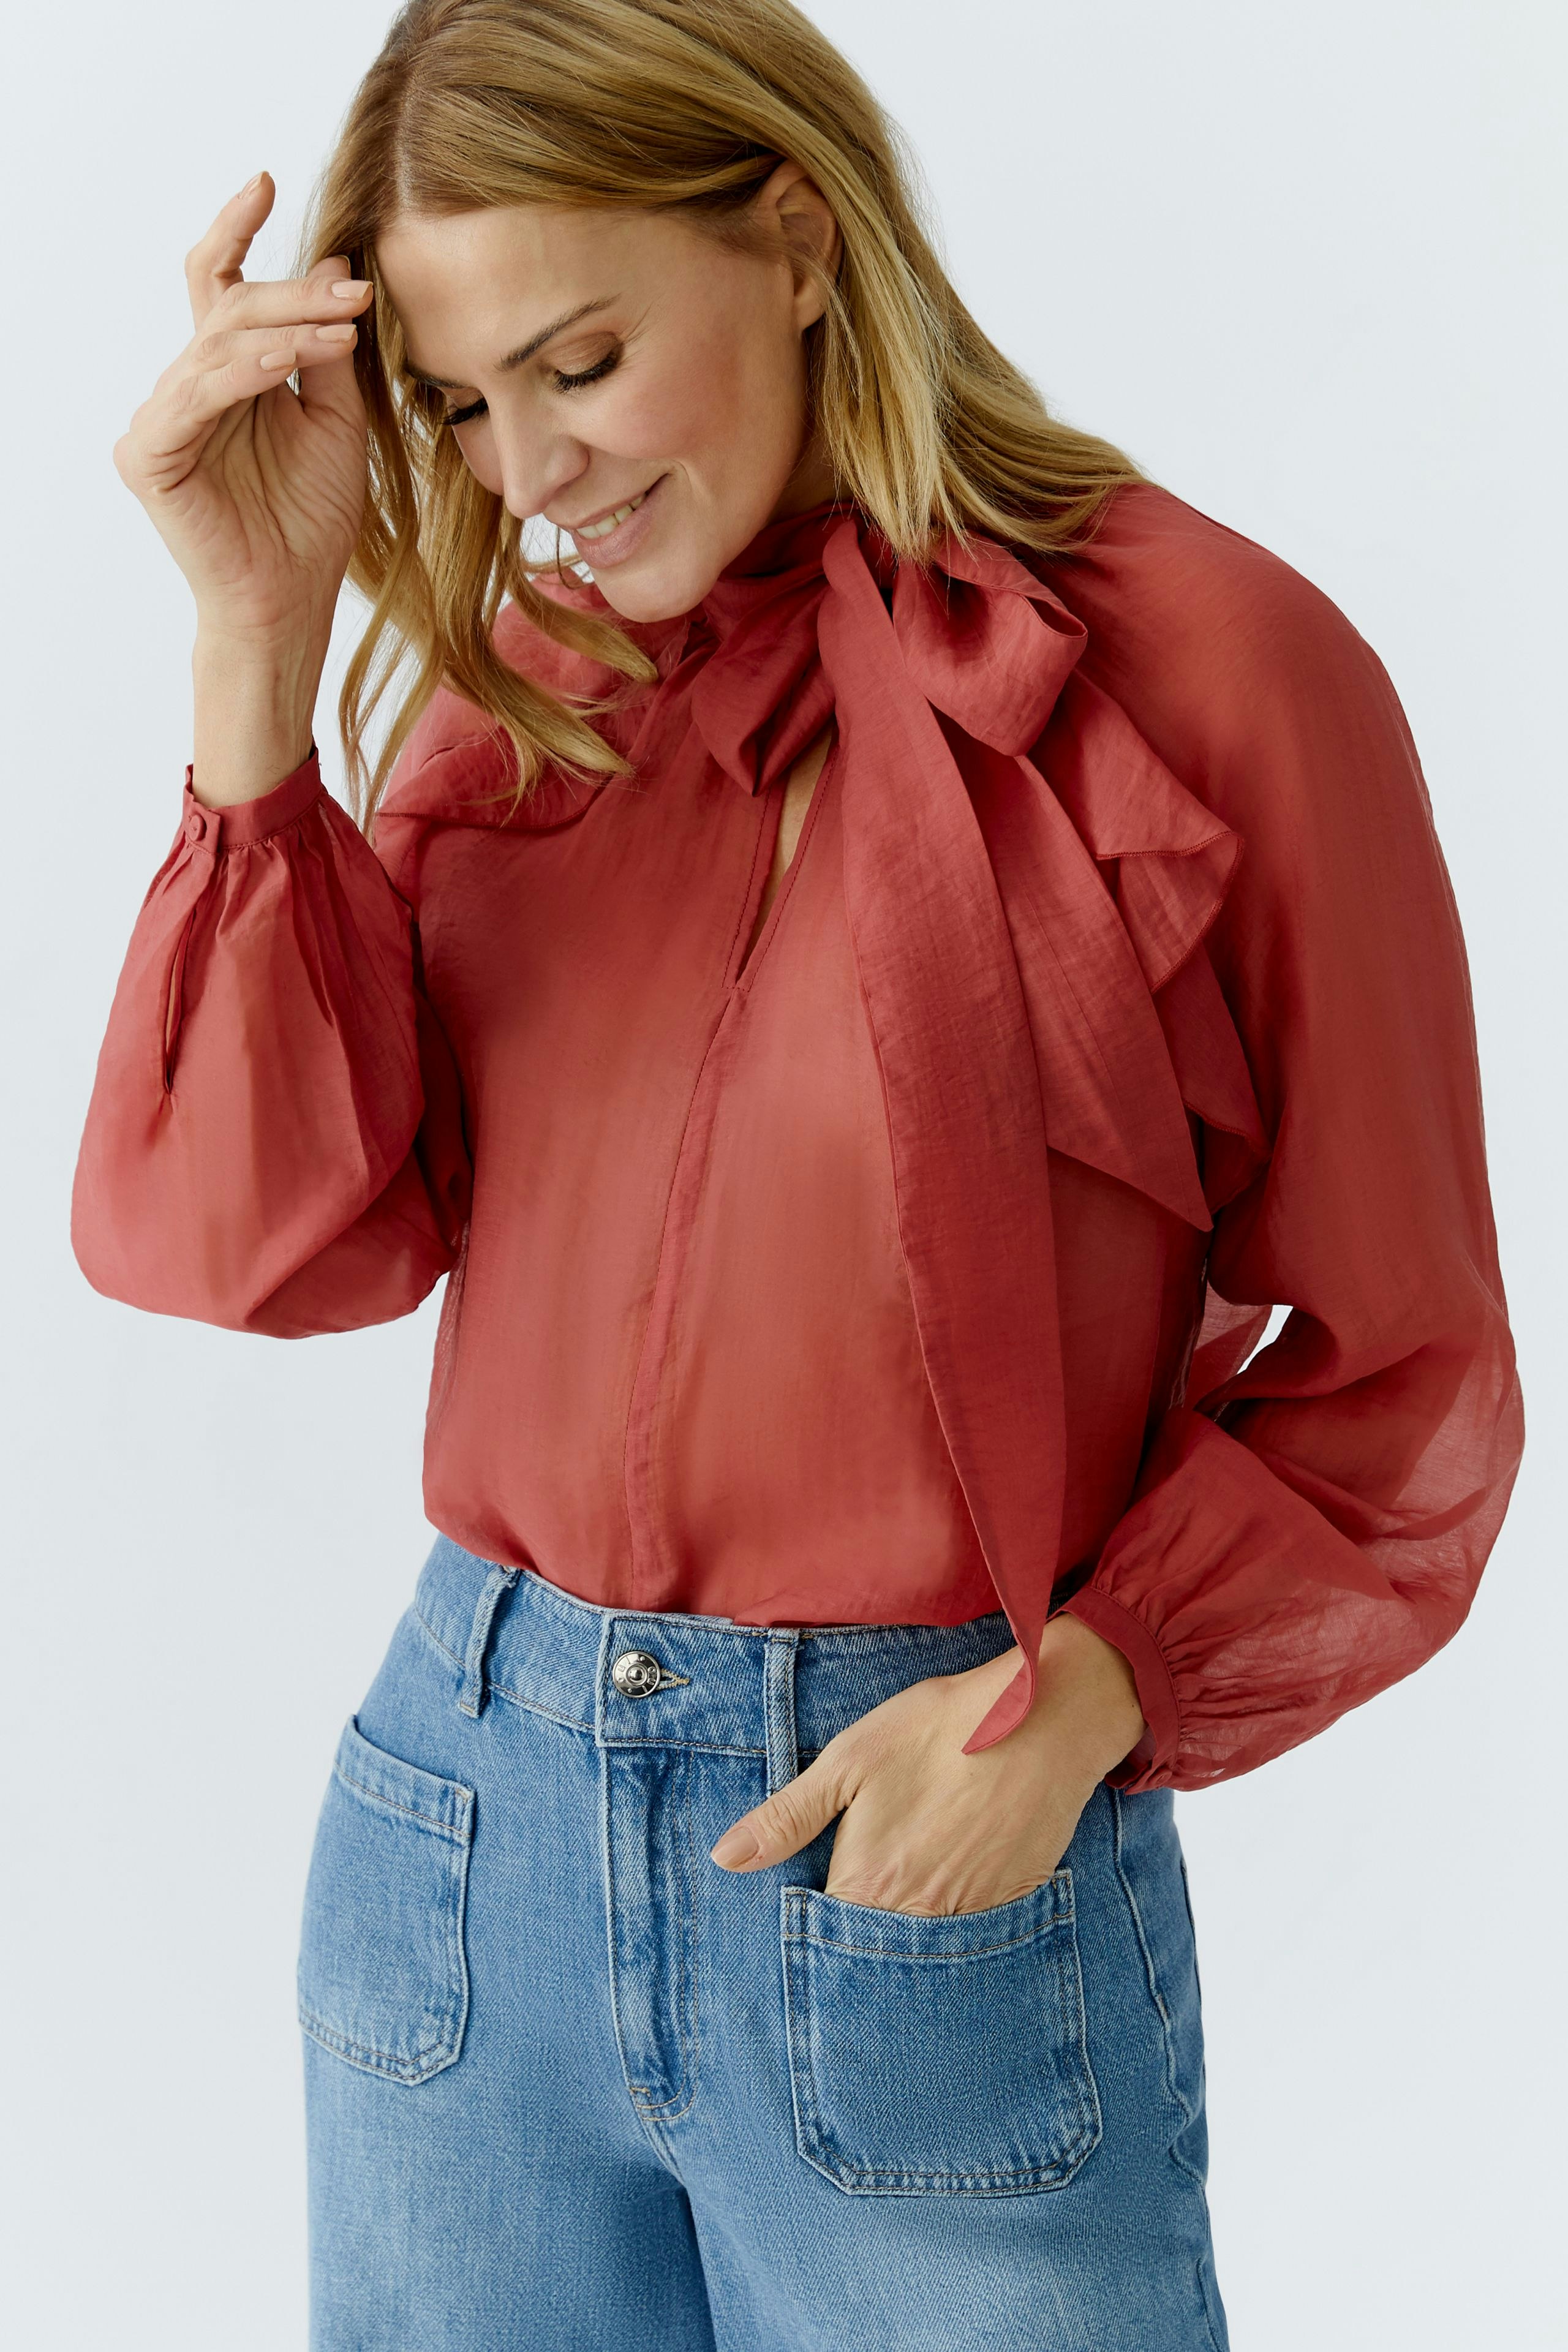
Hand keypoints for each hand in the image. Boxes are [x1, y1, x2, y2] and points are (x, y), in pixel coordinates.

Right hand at [113, 171, 370, 660]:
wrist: (292, 600)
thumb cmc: (311, 521)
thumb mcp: (339, 421)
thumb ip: (329, 349)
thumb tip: (335, 261)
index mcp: (226, 375)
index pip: (220, 284)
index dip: (236, 231)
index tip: (264, 181)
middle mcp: (186, 388)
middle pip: (228, 308)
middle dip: (295, 295)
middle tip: (356, 292)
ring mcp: (161, 419)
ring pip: (217, 345)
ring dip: (284, 330)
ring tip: (341, 329)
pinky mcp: (150, 455)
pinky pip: (197, 396)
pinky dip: (246, 373)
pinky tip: (290, 363)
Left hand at [710, 1614, 1146, 1914]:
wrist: (1043, 1718)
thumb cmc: (939, 1728)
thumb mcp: (851, 1759)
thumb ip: (787, 1817)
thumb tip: (724, 1859)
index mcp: (867, 1881)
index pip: (822, 1933)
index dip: (811, 1923)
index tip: (811, 1903)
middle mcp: (917, 1915)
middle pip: (873, 1951)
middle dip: (858, 1938)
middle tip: (863, 1898)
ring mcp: (969, 1915)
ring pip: (922, 1948)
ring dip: (907, 1933)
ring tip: (906, 1890)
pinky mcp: (1011, 1904)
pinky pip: (970, 1936)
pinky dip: (955, 1922)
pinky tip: (952, 1881)